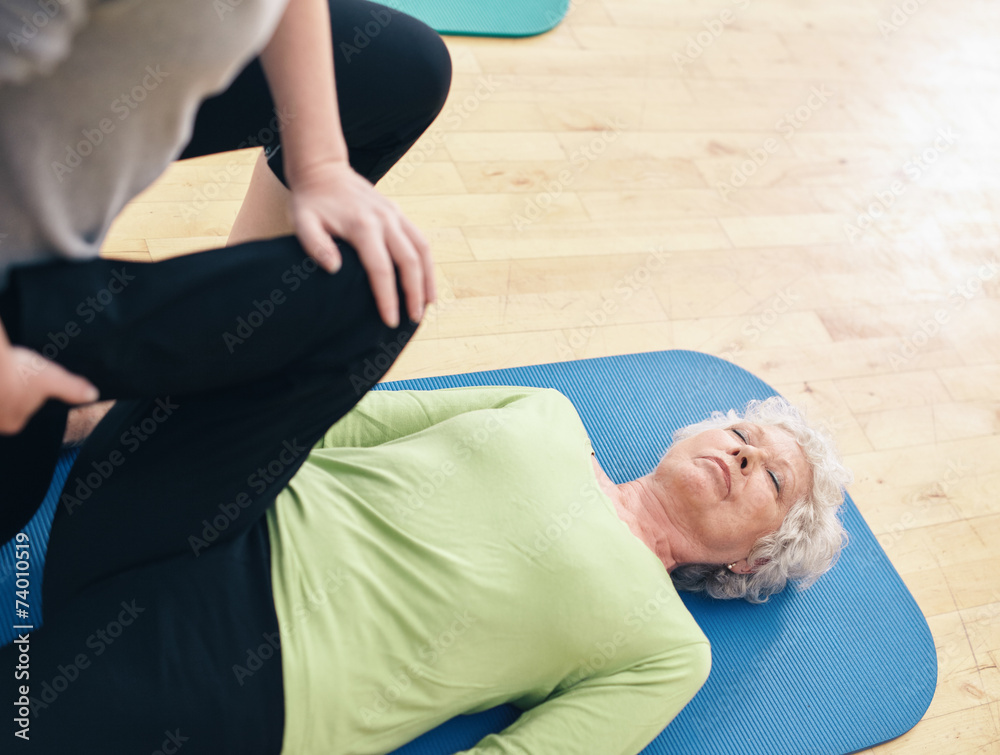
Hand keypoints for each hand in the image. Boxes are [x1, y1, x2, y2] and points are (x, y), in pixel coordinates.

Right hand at [0, 344, 99, 434]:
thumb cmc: (19, 372)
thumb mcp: (51, 379)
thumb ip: (72, 389)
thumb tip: (93, 395)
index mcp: (13, 424)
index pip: (22, 407)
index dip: (23, 389)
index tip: (21, 376)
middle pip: (3, 404)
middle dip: (5, 389)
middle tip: (8, 373)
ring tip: (1, 373)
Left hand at [287, 160, 435, 327]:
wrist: (323, 170)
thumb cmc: (310, 202)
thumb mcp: (302, 221)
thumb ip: (315, 245)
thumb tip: (334, 269)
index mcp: (363, 225)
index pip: (382, 268)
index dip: (388, 297)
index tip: (390, 320)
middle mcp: (385, 219)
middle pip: (410, 261)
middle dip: (414, 293)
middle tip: (413, 320)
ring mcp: (395, 215)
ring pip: (423, 250)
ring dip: (428, 279)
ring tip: (427, 305)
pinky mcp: (398, 214)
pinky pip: (421, 240)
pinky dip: (427, 263)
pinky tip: (426, 282)